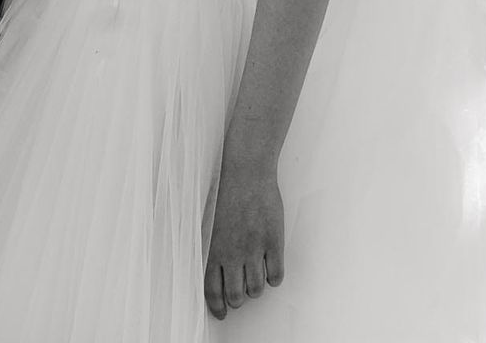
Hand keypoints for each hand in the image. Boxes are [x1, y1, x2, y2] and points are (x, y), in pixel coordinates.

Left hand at [204, 160, 283, 319]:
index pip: (212, 291)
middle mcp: (233, 254)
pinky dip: (274, 278)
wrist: (246, 172)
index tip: (222, 312)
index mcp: (213, 250)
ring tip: (255, 280)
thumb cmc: (225, 194)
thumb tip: (213, 273)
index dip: (218, 307)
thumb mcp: (208, 224)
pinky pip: (276, 275)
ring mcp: (254, 248)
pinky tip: (271, 270)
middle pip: (236, 294)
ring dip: (256, 289)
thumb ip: (210, 250)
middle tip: (240, 295)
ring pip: (257, 288)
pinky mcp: (273, 241)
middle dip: (237, 300)